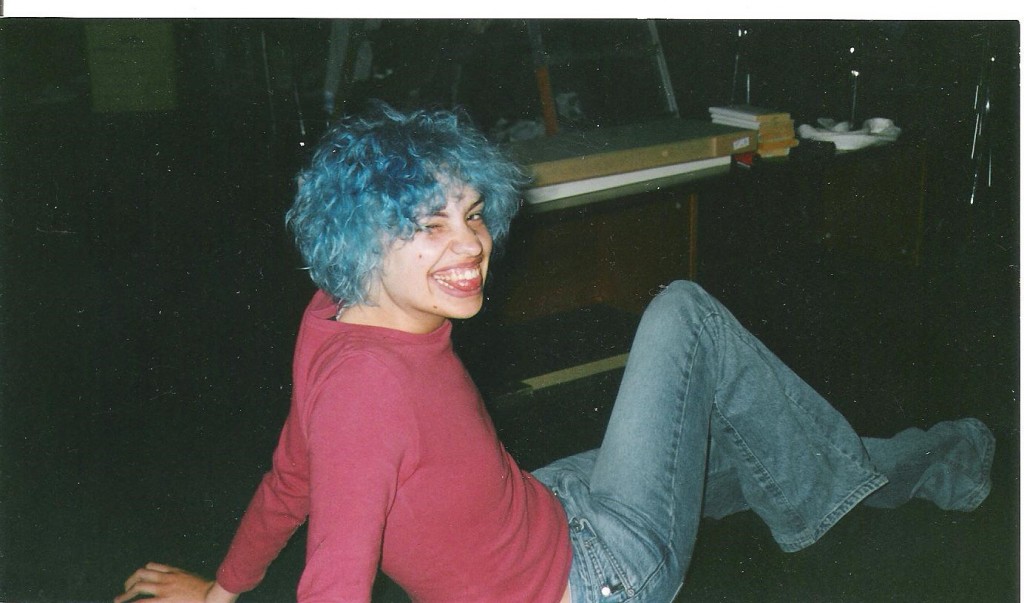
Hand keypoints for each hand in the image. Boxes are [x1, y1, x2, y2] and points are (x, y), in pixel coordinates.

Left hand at [114, 563, 236, 602]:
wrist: (211, 595)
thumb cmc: (206, 589)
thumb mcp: (193, 579)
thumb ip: (181, 578)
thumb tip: (176, 581)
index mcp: (173, 572)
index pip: (152, 566)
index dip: (142, 572)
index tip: (138, 579)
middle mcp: (166, 578)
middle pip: (141, 573)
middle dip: (130, 581)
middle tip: (125, 590)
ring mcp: (163, 589)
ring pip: (138, 586)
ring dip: (126, 594)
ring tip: (118, 600)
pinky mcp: (163, 601)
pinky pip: (143, 601)